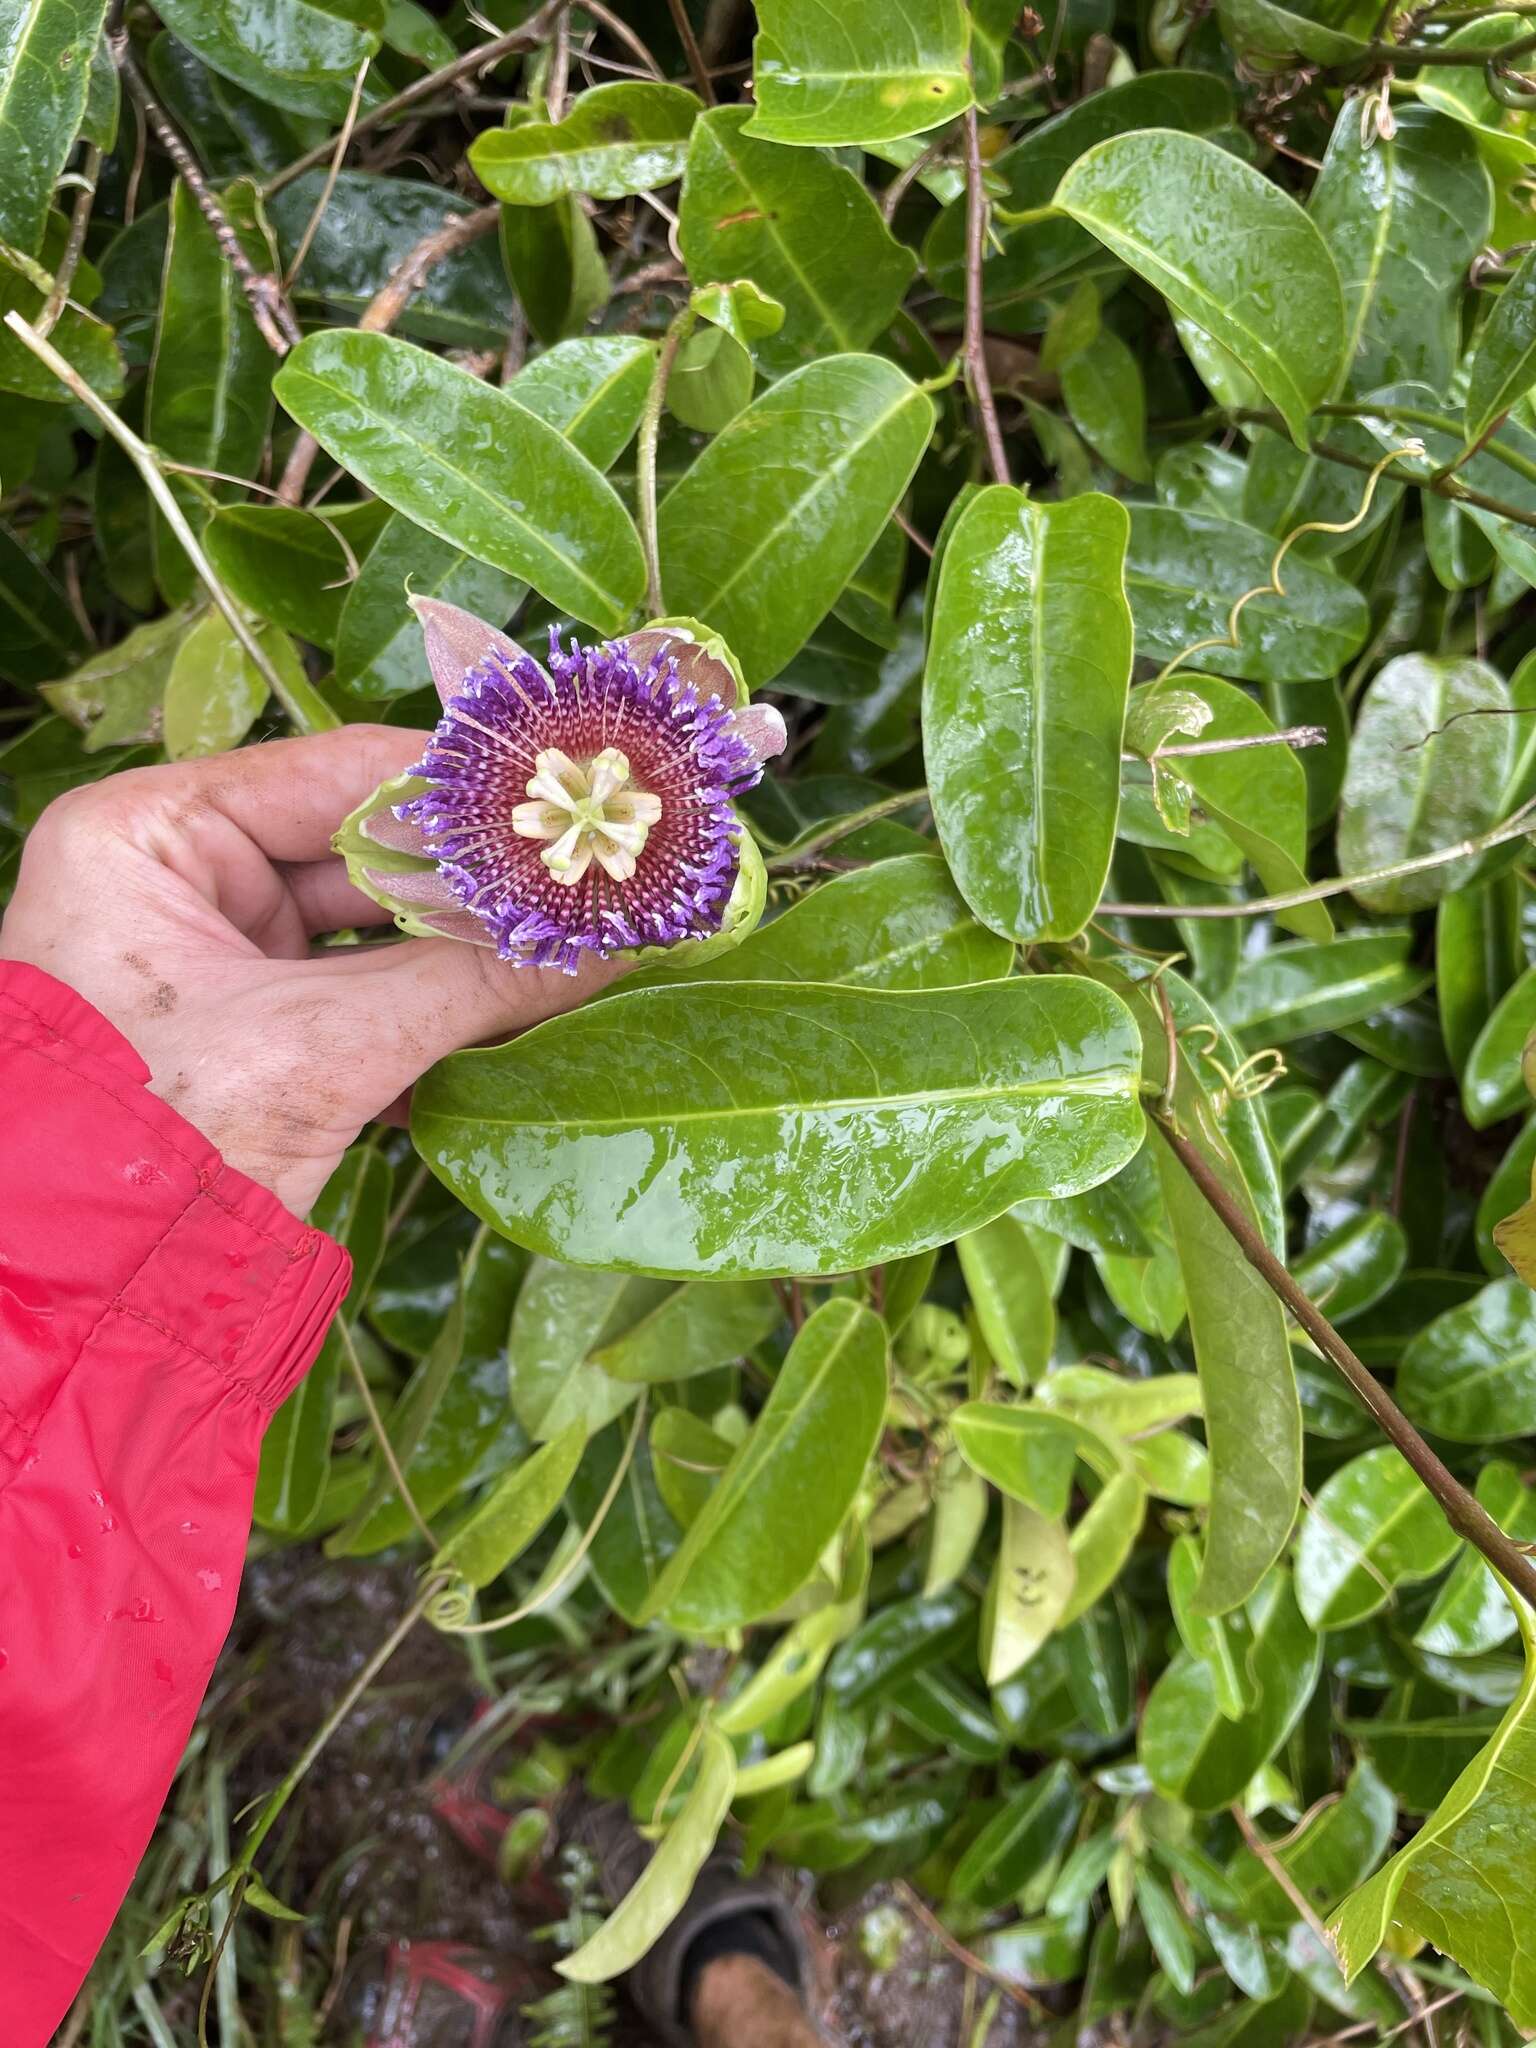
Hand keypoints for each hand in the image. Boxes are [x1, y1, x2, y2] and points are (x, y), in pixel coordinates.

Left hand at [0, 727, 614, 1216]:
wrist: (90, 1305)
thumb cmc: (159, 1151)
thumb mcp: (320, 1051)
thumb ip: (469, 983)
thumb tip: (611, 939)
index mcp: (145, 836)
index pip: (336, 774)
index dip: (463, 792)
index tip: (576, 802)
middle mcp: (175, 878)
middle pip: (365, 853)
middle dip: (480, 885)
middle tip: (594, 886)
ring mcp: (216, 958)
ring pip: (377, 932)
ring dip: (471, 957)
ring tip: (577, 951)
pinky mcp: (256, 1033)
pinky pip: (368, 996)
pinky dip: (439, 1014)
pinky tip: (525, 1017)